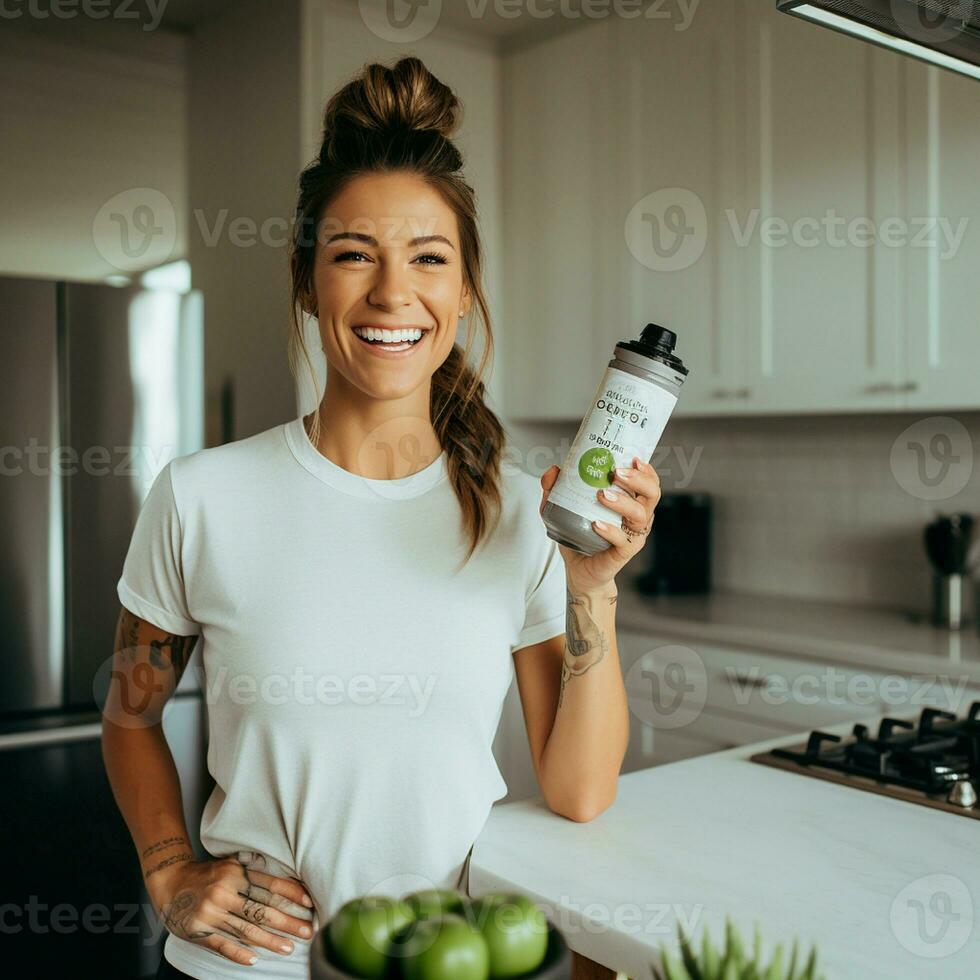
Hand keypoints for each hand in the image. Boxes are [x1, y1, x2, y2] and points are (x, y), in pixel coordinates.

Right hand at [147, 855, 314, 965]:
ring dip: (270, 941)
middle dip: (288, 922)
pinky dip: (238, 953)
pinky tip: (254, 959)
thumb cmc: (207, 875)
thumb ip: (254, 873)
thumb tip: (288, 884)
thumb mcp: (231, 866)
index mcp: (236, 873)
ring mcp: (211, 912)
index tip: (310, 903)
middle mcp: (225, 891)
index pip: (269, 885)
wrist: (170, 881)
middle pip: (262, 909)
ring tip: (289, 948)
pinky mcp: (199, 929)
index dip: (291, 894)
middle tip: (308, 931)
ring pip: (246, 929)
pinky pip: (222, 944)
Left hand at [540, 456, 660, 592]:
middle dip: (638, 480)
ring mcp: (632, 535)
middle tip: (616, 473)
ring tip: (602, 495)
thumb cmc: (579, 535)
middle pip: (652, 494)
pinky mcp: (624, 552)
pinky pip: (623, 540)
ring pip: (641, 515)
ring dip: (623, 502)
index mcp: (631, 502)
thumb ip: (555, 489)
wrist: (579, 569)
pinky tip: (596, 524)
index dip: (646, 470)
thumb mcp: (562, 508)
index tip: (633, 458)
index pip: (648, 482)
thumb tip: (553, 470)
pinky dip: (610, 530)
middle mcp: (637, 517)